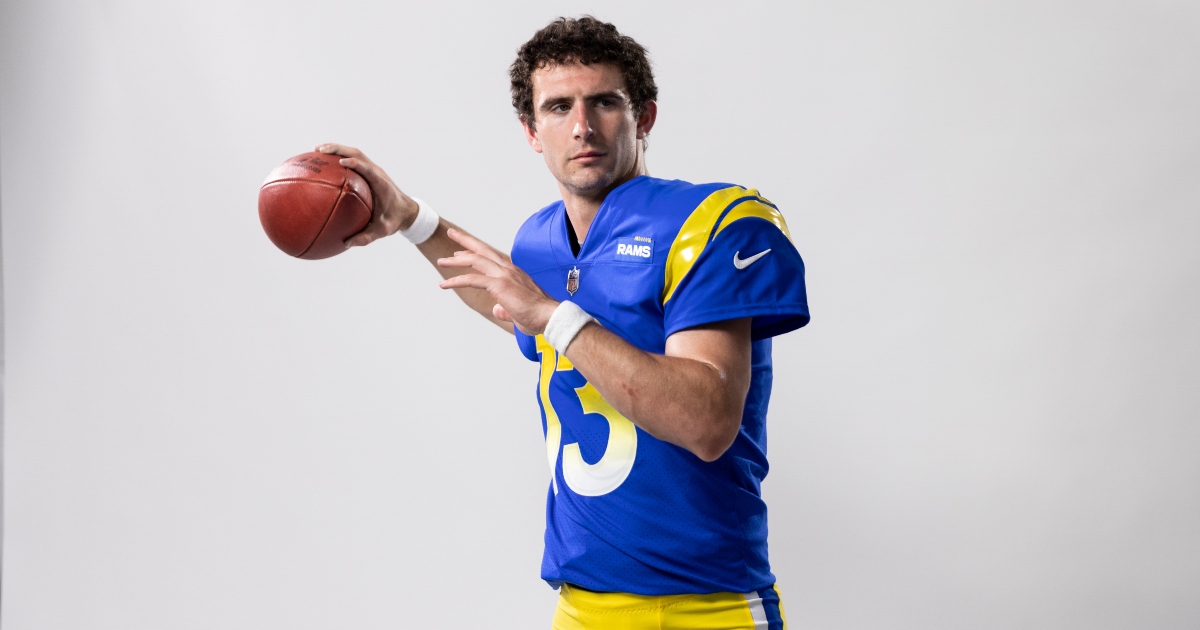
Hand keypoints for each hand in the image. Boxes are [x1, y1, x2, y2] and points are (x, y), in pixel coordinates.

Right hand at [316, 143, 418, 247]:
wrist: (406, 211)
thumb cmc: (394, 220)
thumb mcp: (383, 231)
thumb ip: (366, 237)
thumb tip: (346, 244)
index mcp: (381, 184)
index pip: (368, 170)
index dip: (356, 164)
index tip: (341, 162)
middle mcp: (376, 172)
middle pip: (357, 154)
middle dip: (338, 149)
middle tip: (319, 150)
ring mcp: (372, 170)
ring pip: (354, 153)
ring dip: (337, 149)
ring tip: (317, 150)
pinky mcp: (369, 171)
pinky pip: (353, 160)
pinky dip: (338, 157)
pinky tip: (323, 163)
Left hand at [437, 229, 558, 334]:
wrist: (550, 317)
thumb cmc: (538, 316)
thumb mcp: (518, 312)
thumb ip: (505, 309)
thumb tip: (497, 310)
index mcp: (514, 273)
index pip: (492, 257)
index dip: (475, 253)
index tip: (462, 252)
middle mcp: (509, 269)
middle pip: (482, 250)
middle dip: (465, 241)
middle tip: (452, 233)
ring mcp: (504, 275)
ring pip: (475, 260)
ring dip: (456, 260)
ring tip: (442, 261)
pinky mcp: (499, 285)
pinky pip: (472, 279)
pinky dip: (456, 280)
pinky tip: (444, 284)